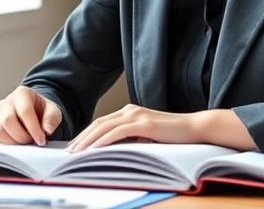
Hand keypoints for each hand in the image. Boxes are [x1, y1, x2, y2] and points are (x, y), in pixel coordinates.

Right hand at [0, 86, 61, 145]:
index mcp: (22, 94)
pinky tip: (16, 142)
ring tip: (25, 141)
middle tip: (32, 141)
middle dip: (22, 136)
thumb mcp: (53, 111)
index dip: (33, 128)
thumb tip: (47, 129)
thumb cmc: (41, 112)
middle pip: (8, 120)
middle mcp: (6, 102)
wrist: (33, 114)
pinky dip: (5, 144)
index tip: (41, 139)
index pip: (24, 110)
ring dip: (13, 141)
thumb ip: (52, 118)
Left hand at [66, 104, 197, 151]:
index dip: (86, 134)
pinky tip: (95, 148)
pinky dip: (104, 140)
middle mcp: (130, 111)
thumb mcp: (147, 137)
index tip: (75, 146)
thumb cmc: (172, 135)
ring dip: (88, 140)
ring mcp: (136, 115)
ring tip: (77, 152)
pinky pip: (118, 132)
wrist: (194, 128)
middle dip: (82, 137)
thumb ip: (132, 139)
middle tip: (69, 151)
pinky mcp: (143, 123)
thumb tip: (115, 150)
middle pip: (98, 123)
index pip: (101, 123)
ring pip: (104, 126)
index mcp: (129, 113)